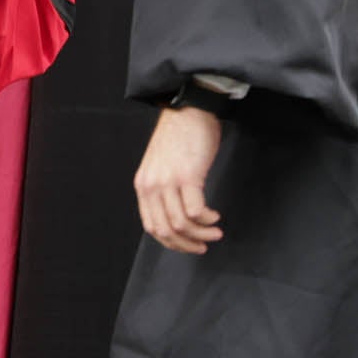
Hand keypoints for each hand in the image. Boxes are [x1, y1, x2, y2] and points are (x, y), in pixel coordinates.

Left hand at [134, 104, 223, 253]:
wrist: (189, 110)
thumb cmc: (180, 138)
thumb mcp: (162, 167)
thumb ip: (164, 189)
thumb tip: (177, 216)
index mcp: (143, 186)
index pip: (151, 226)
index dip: (171, 242)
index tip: (188, 245)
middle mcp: (151, 186)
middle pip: (165, 230)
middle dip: (186, 244)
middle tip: (203, 246)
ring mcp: (168, 181)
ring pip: (181, 224)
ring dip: (201, 234)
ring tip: (215, 233)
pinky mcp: (187, 176)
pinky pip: (195, 211)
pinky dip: (206, 219)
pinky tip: (214, 216)